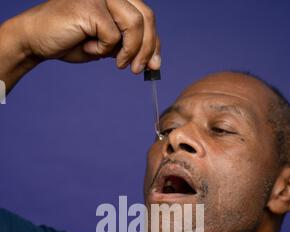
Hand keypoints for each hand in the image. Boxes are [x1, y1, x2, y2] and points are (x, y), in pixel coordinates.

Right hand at [12, 0, 160, 72]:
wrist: (37, 40)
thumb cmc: (71, 41)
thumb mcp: (107, 45)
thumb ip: (128, 45)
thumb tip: (154, 62)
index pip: (147, 16)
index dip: (154, 42)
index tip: (155, 65)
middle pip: (147, 18)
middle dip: (148, 49)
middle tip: (138, 70)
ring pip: (135, 25)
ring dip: (130, 51)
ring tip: (118, 64)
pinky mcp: (90, 5)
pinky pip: (113, 35)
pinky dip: (104, 50)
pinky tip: (89, 48)